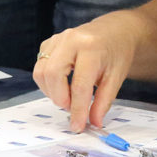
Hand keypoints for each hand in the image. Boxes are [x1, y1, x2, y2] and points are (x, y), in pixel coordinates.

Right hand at [32, 13, 141, 132]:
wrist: (114, 30)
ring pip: (41, 72)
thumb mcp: (117, 77)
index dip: (77, 109)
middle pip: (53, 75)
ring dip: (51, 92)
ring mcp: (57, 39)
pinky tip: (62, 85)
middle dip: (60, 99)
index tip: (78, 126)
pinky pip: (40, 66)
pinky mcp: (49, 43)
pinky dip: (48, 82)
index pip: (79, 85)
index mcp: (91, 48)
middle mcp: (70, 40)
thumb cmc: (117, 52)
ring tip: (68, 97)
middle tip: (72, 108)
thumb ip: (104, 102)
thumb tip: (94, 122)